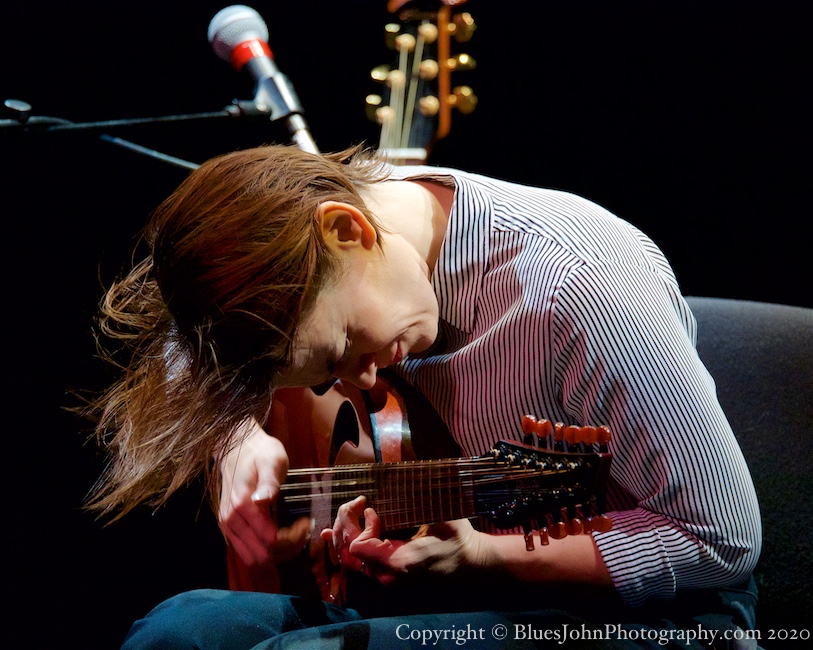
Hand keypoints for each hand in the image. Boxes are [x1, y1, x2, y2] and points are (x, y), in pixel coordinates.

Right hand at [218, 420, 310, 567]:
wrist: (237, 447)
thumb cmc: (259, 452)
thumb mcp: (272, 460)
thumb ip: (269, 481)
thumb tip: (264, 500)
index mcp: (242, 505)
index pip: (271, 540)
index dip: (294, 538)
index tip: (308, 521)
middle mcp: (230, 520)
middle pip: (263, 555)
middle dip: (289, 549)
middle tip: (305, 530)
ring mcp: (227, 527)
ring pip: (255, 559)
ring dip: (279, 555)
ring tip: (296, 536)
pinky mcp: (229, 529)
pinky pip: (248, 553)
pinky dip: (267, 553)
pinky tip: (282, 537)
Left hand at [320, 496, 490, 585]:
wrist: (470, 562)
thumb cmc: (457, 538)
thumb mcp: (437, 518)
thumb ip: (412, 508)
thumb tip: (386, 492)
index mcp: (398, 562)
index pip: (358, 546)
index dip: (359, 523)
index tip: (371, 506)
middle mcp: (387, 575)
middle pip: (348, 552)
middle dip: (344, 523)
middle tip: (355, 503)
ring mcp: (386, 577)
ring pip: (348, 559)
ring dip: (341, 534)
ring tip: (339, 513)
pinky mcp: (387, 573)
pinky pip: (358, 563)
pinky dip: (345, 545)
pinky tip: (335, 533)